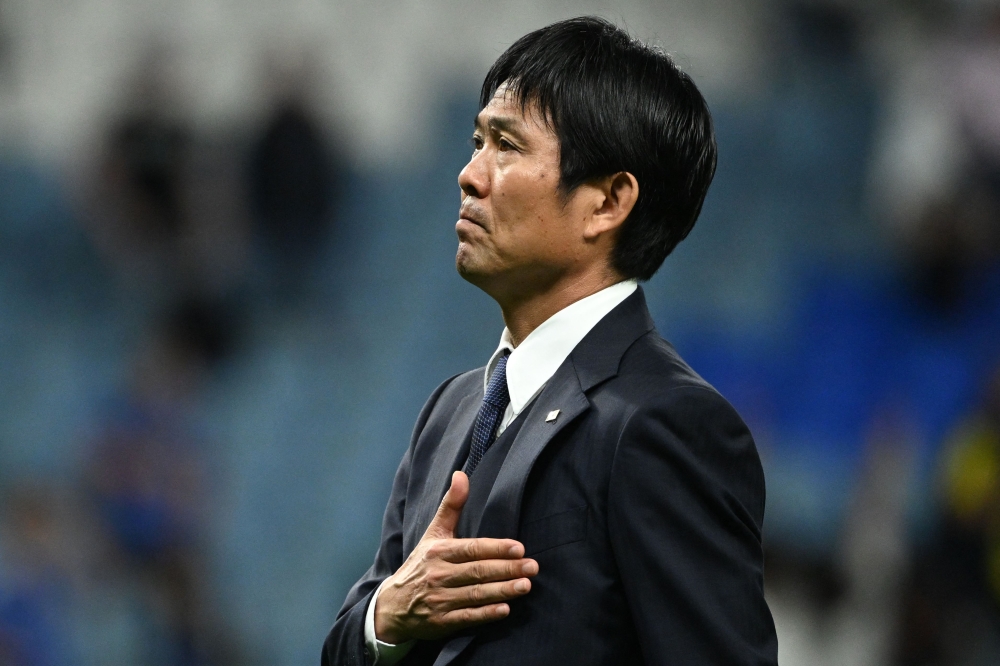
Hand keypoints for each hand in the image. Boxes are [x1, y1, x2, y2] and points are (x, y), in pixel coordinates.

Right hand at [374, 471, 538, 643]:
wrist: (393, 605)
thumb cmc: (421, 564)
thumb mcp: (433, 533)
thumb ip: (452, 505)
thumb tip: (461, 474)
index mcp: (438, 551)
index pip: (471, 548)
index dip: (496, 548)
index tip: (520, 548)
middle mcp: (438, 575)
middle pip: (477, 571)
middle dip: (507, 569)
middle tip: (533, 567)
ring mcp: (439, 600)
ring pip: (475, 594)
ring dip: (502, 590)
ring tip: (525, 586)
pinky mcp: (441, 622)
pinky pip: (467, 617)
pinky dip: (485, 614)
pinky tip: (505, 610)